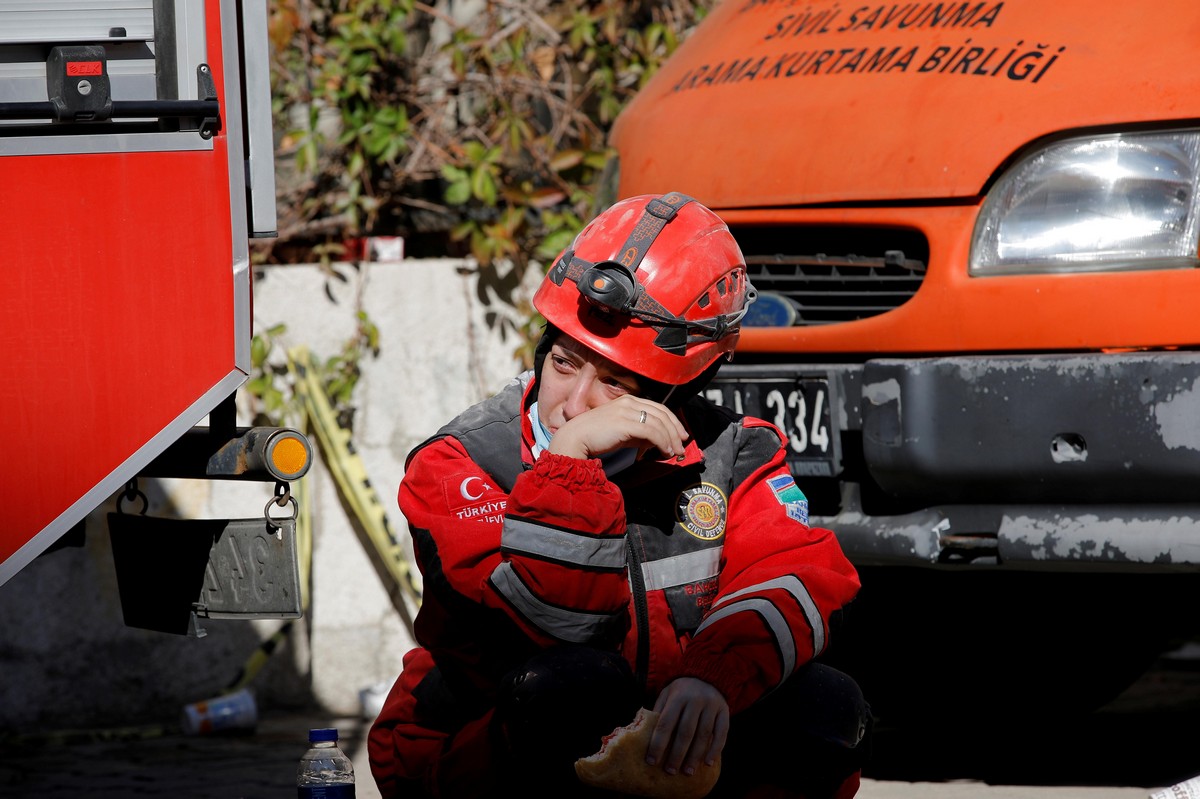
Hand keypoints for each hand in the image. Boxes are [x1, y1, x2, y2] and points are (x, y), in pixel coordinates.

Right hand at [547, 395, 687, 460]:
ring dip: (670, 439)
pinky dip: (662, 442)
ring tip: (675, 452)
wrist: (574, 439)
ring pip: (659, 423)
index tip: (680, 434)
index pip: (657, 408)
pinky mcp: (625, 423)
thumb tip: (656, 441)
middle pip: (662, 414)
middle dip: (675, 430)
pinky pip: (651, 432)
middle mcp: (629, 402)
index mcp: (627, 401)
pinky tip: (665, 451)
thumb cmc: (594, 437)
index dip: (672, 421)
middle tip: (682, 445)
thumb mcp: (621, 432)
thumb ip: (638, 434)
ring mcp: (626, 411)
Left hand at [646, 678, 729, 776]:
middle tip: (670, 771)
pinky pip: (721, 733)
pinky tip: (708, 763)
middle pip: (685, 732)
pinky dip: (715, 749)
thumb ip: (659, 712)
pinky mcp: (724, 711)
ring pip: (703, 735)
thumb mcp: (666, 694)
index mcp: (677, 697)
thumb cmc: (681, 691)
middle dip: (677, 754)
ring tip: (688, 772)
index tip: (651, 761)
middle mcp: (695, 700)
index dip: (658, 744)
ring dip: (695, 756)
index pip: (665, 724)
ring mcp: (711, 705)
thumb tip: (645, 737)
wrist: (707, 674)